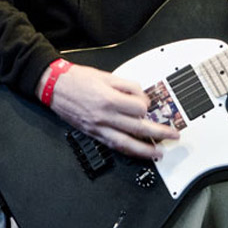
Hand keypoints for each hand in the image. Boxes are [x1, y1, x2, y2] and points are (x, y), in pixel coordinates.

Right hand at [37, 63, 179, 159]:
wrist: (55, 86)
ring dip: (146, 150)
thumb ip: (127, 86)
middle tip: (173, 134)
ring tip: (159, 152)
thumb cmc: (78, 79)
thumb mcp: (106, 75)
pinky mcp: (94, 134)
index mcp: (109, 98)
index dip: (148, 105)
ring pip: (127, 143)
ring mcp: (99, 127)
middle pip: (138, 128)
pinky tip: (138, 153)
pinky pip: (114, 146)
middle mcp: (105, 116)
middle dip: (159, 132)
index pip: (139, 108)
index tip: (149, 103)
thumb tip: (142, 96)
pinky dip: (128, 151)